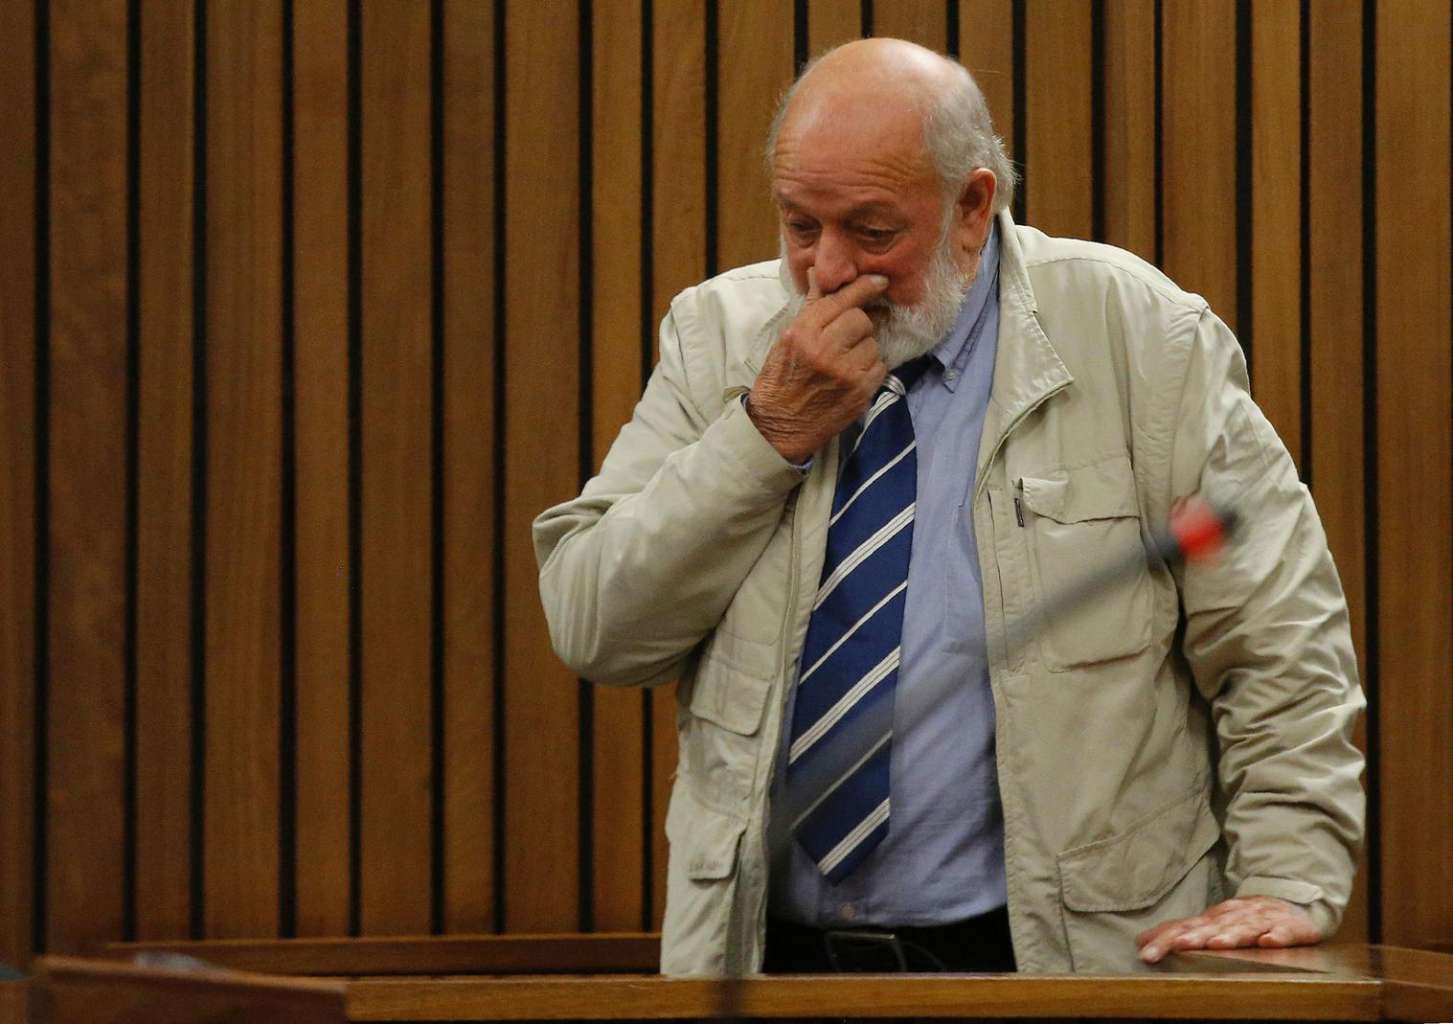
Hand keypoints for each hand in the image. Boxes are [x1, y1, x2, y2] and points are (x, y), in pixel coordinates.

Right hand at [747, 269, 889, 463]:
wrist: (778, 427)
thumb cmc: (780, 379)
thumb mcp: (787, 339)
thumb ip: (810, 307)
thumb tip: (818, 272)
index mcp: (803, 333)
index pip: (841, 300)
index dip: (863, 288)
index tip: (879, 281)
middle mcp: (825, 350)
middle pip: (861, 320)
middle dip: (856, 326)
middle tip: (844, 339)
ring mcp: (845, 373)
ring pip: (872, 344)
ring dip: (863, 349)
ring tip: (845, 361)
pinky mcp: (860, 393)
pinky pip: (879, 367)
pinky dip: (869, 369)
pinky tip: (852, 376)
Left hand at [1136, 896, 1320, 963]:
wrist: (1290, 905)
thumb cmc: (1244, 919)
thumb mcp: (1210, 925)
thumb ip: (1178, 933)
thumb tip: (1140, 942)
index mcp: (1213, 919)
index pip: (1184, 928)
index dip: (1165, 940)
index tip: (1145, 954)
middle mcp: (1233, 917)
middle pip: (1211, 928)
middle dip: (1193, 938)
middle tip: (1177, 946)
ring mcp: (1261, 921)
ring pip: (1244, 929)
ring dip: (1231, 936)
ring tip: (1217, 944)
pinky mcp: (1288, 927)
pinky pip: (1283, 932)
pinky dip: (1276, 936)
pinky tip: (1268, 943)